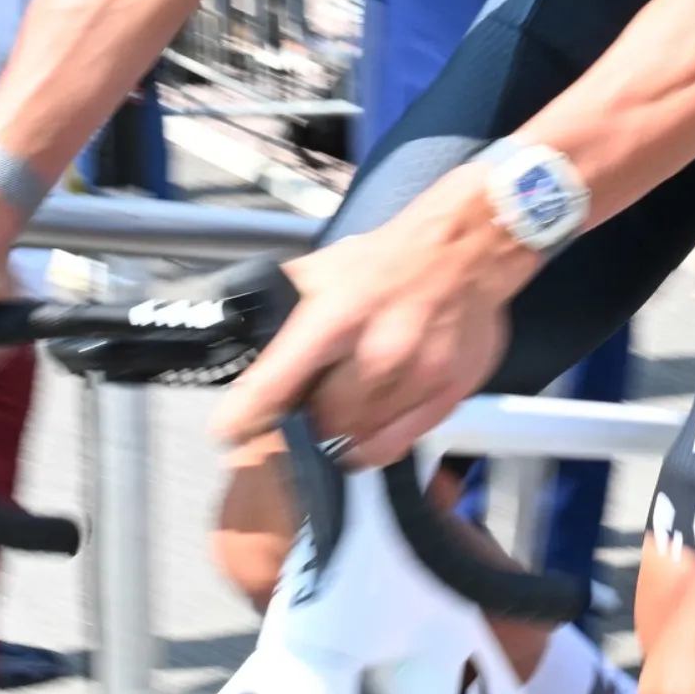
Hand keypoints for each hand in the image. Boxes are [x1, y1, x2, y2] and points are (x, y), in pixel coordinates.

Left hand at [212, 180, 538, 467]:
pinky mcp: (447, 393)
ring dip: (342, 431)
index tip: (228, 432)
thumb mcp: (323, 270)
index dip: (246, 415)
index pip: (277, 382)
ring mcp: (417, 376)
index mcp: (335, 318)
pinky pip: (396, 444)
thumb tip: (243, 339)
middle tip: (310, 404)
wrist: (466, 249)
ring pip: (357, 438)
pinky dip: (373, 444)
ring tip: (343, 406)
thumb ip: (284, 309)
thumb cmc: (389, 260)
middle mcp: (377, 352)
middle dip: (308, 420)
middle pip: (321, 423)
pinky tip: (366, 428)